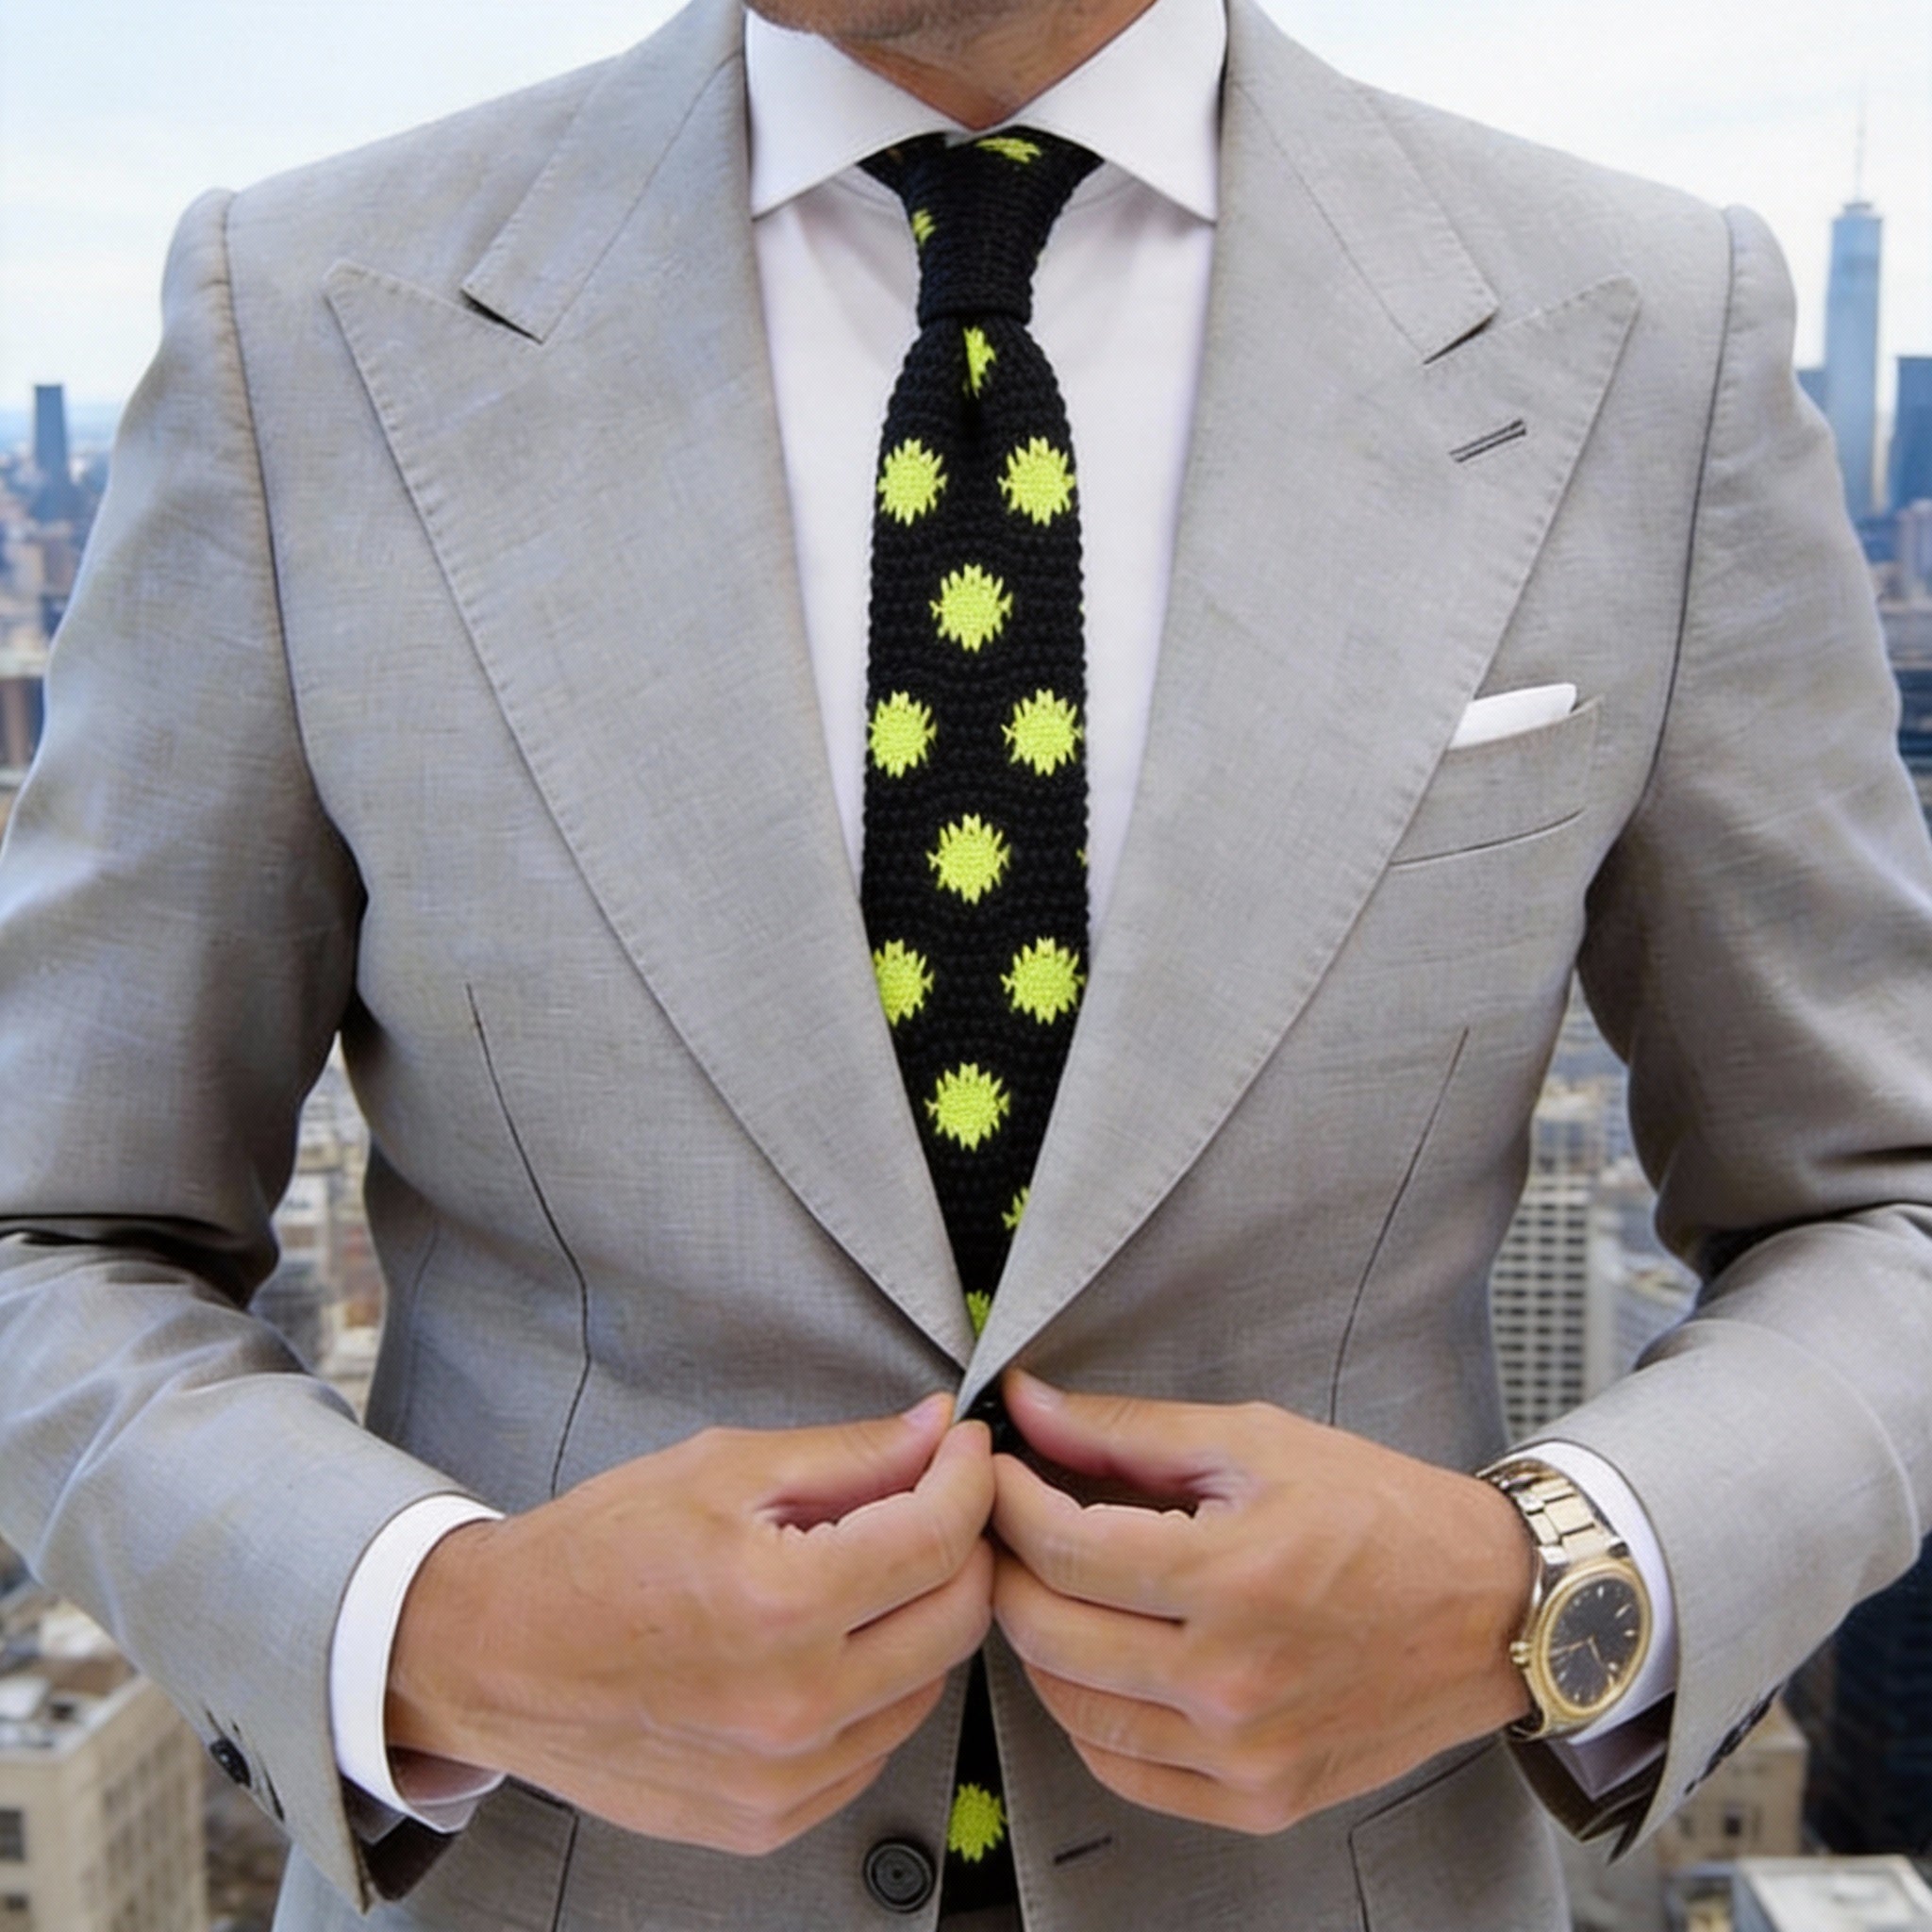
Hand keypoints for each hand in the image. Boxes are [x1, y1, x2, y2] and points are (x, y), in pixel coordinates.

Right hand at [386, 1395, 993, 1854]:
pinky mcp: (768, 1820)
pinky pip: (875, 1746)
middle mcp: (792, 1705)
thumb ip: (848, 1454)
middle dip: (962, 1544)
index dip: (969, 1477)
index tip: (964, 1449)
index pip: (939, 1538)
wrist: (495, 1656)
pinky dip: (876, 1687)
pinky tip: (828, 1643)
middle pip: (957, 1618)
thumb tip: (936, 1432)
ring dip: (919, 1617)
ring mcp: (782, 1777)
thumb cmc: (595, 1553)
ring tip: (864, 1571)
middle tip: (931, 1500)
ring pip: (928, 1685)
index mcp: (779, 1603)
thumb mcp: (721, 1468)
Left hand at [990, 1371, 1532, 1834]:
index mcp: (1232, 1578)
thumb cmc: (1381, 1513)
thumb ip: (1127, 1430)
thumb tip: (1028, 1406)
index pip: (1062, 1548)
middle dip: (1007, 1566)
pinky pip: (1124, 1772)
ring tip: (1050, 1586)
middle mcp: (1232, 1681)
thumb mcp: (1255, 1441)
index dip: (1007, 1501)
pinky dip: (1088, 1716)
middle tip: (1008, 1524)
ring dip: (1038, 1641)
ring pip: (1072, 1709)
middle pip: (1049, 1632)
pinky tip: (1098, 1661)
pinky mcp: (1259, 1799)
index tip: (997, 1470)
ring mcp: (1244, 1753)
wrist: (1491, 1608)